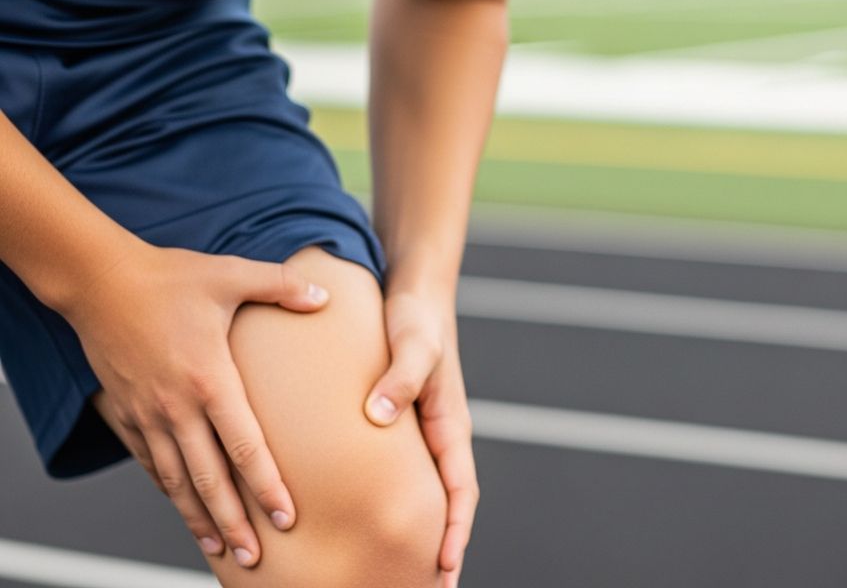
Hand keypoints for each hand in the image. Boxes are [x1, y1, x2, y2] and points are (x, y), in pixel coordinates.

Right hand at [66, 243, 330, 567]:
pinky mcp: (124, 411)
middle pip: (209, 479)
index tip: (287, 515)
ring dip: (198, 517)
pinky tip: (181, 502)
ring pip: (175, 479)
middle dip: (235, 521)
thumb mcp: (231, 273)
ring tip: (220, 546)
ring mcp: (146, 413)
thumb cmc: (169, 277)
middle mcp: (176, 406)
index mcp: (209, 379)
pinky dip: (167, 488)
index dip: (267, 485)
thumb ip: (281, 285)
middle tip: (256, 555)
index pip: (245, 446)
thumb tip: (324, 295)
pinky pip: (148, 461)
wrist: (101, 280)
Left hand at [363, 289, 478, 587]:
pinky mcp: (404, 421)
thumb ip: (399, 376)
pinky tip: (379, 513)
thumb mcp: (412, 342)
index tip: (446, 567)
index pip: (461, 489)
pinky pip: (407, 470)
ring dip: (428, 528)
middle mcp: (440, 432)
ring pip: (429, 489)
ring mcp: (423, 429)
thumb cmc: (416, 317)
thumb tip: (377, 414)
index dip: (456, 530)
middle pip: (450, 500)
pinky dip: (405, 499)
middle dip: (446, 545)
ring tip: (411, 570)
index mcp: (450, 423)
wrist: (414, 294)